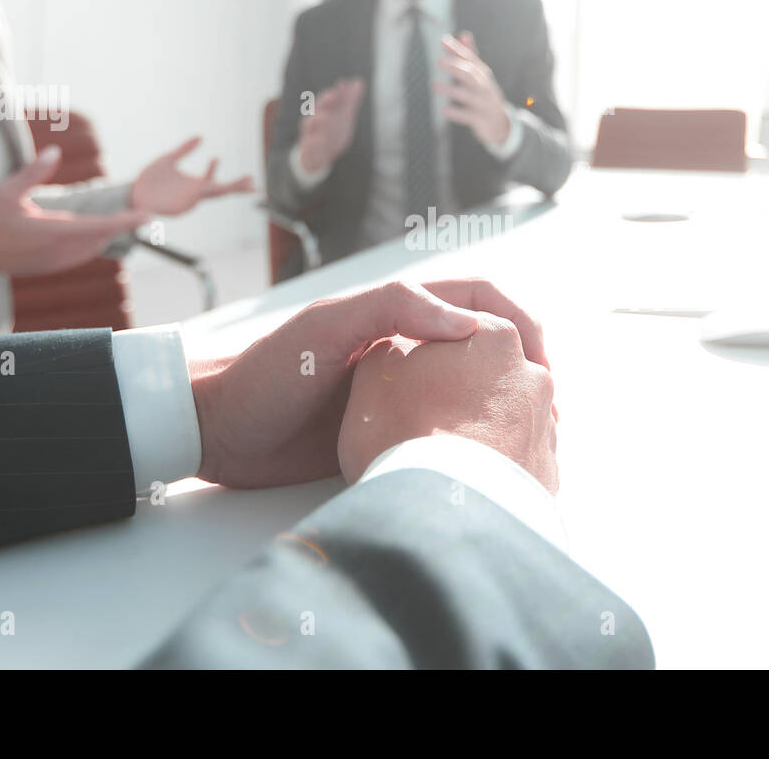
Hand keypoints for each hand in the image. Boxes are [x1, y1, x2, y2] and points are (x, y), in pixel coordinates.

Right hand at [0, 146, 149, 285]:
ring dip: (106, 232)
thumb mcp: (6, 192)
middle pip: (103, 236)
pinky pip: (84, 253)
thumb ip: (33, 173)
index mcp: (53, 231)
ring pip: (96, 246)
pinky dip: (93, 240)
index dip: (125, 221)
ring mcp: (60, 262)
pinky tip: (92, 229)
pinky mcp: (56, 267)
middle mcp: (61, 250)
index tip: (147, 216)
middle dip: (121, 223)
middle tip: (141, 211)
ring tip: (124, 218)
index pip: (99, 226)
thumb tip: (55, 151)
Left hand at [130, 136, 253, 215]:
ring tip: (246, 186)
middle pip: (222, 191)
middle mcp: (195, 194)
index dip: (219, 172)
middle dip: (237, 187)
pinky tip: (209, 184)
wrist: (134, 193)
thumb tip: (201, 137)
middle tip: (254, 185)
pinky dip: (205, 190)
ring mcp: (189, 201)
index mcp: (194, 185)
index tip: (217, 158)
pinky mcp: (181, 206)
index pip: (214, 180)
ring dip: (228, 190)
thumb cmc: (151, 179)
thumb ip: (184, 149)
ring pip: (213, 196)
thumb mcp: (168, 159)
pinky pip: (195, 198)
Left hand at [188, 278, 549, 488]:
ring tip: (534, 444)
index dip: (519, 322)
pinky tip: (489, 466)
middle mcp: (408, 346)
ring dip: (508, 409)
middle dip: (528, 371)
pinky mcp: (390, 431)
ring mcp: (401, 390)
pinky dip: (474, 443)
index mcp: (398, 311)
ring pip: (473, 390)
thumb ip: (393, 308)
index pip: (480, 300)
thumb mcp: (326, 329)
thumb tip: (471, 324)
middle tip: (551, 414)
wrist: (217, 430)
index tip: (542, 363)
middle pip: (488, 347)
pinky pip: (445, 430)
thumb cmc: (266, 371)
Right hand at [296, 77, 364, 173]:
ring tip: (326, 117)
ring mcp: (310, 133)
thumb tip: (359, 81)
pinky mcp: (308, 148)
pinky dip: (314, 141)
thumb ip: (350, 101)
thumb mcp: (343, 117)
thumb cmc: (331, 133)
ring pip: (309, 124)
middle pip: (317, 107)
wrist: (320, 157)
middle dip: (325, 101)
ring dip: (318, 119)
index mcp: (325, 111)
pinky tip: (320, 139)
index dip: (337, 92)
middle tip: (334, 95)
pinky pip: (309, 144)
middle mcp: (315, 120)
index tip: (344, 84)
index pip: (330, 98)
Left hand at [435, 31, 510, 146]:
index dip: (457, 50)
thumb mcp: (480, 76)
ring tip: (434, 85)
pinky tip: (444, 110)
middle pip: (471, 75)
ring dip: (451, 90)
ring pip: (468, 95)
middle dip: (456, 67)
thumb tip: (464, 33)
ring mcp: (484, 104)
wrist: (501, 124)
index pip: (470, 59)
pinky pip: (468, 116)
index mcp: (483, 75)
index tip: (443, 40)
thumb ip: (470, 56)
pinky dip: (457, 113)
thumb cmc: (485, 95)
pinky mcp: (481, 120)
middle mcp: (485, 87)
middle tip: (438, 61)